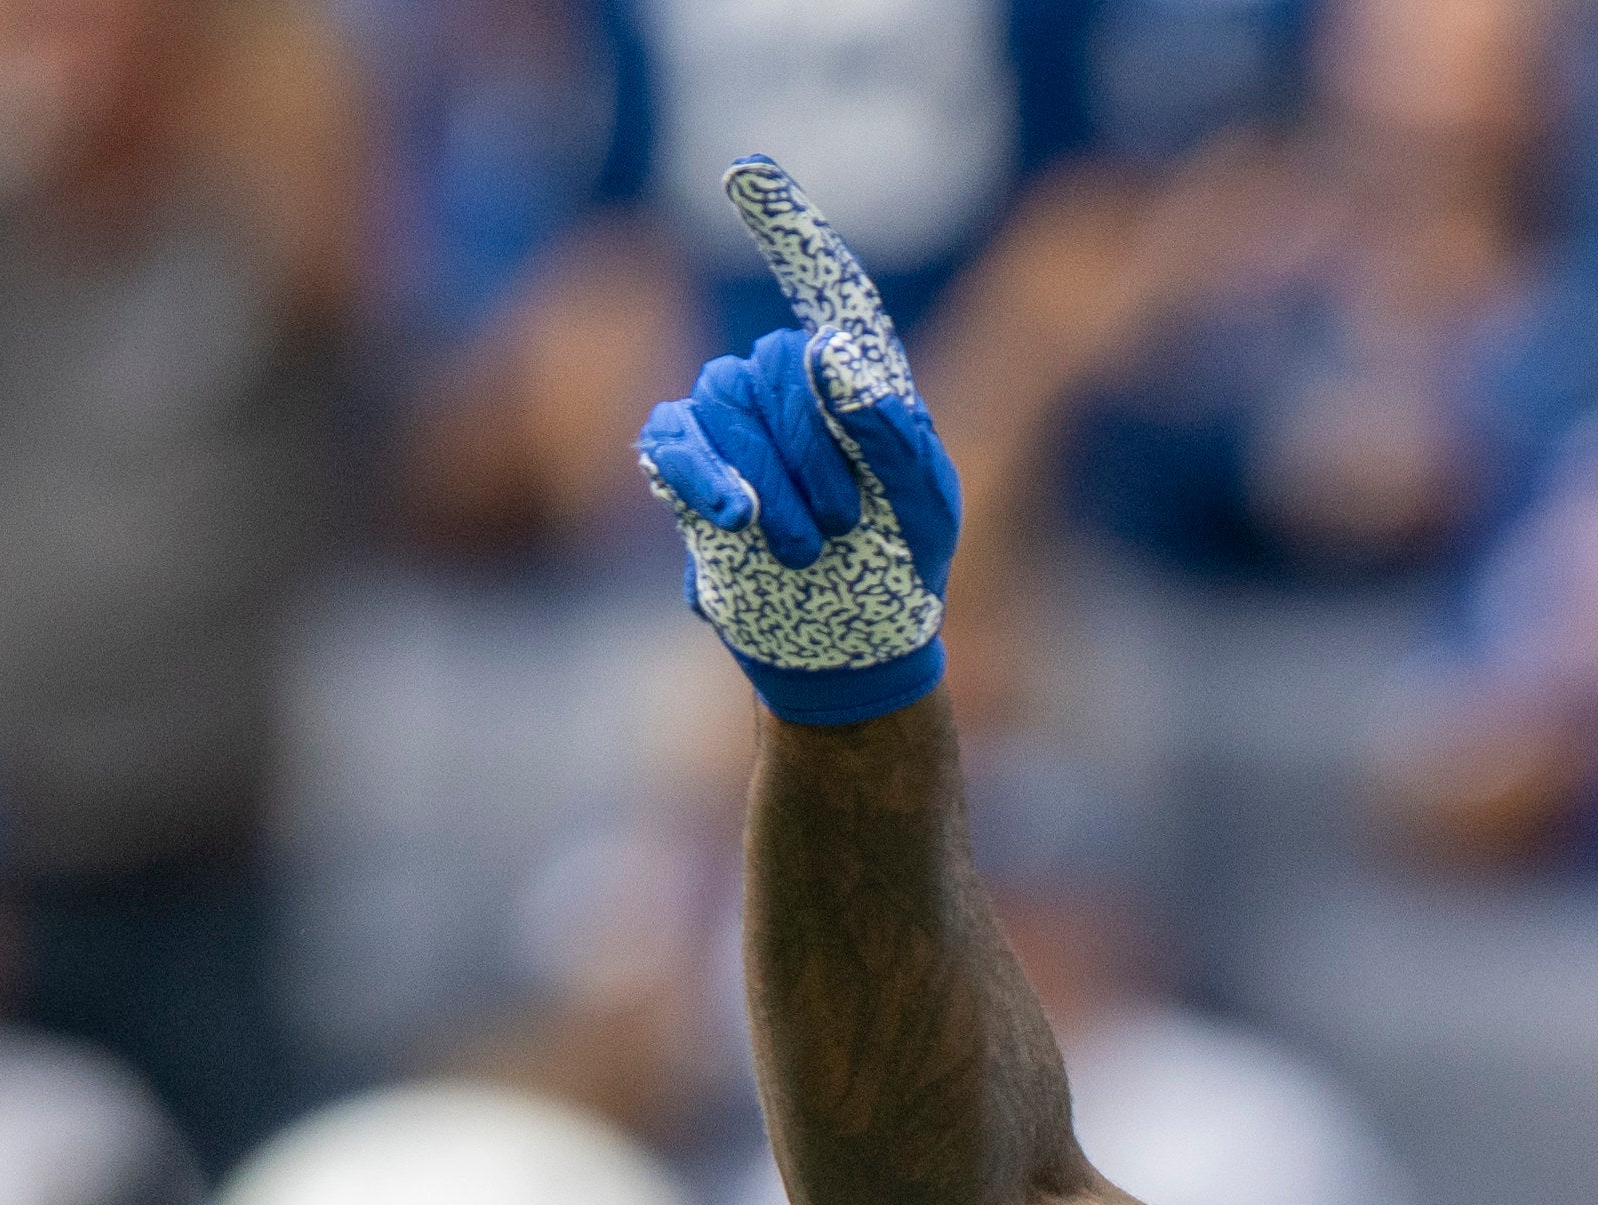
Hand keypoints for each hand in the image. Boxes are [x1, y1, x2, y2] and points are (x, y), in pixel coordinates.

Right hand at [632, 159, 962, 725]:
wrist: (848, 642)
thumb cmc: (900, 565)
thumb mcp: (926, 506)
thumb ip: (894, 430)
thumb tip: (832, 354)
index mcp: (857, 378)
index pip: (825, 287)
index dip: (786, 227)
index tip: (744, 169)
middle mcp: (786, 381)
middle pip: (778, 365)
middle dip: (816, 449)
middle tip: (844, 524)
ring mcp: (728, 418)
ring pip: (726, 405)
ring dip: (772, 484)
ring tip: (807, 546)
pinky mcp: (683, 464)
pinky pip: (670, 440)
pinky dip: (702, 475)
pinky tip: (733, 516)